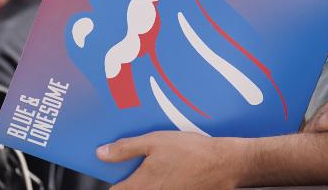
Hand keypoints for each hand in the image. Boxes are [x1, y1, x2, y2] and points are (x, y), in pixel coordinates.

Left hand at [98, 131, 240, 189]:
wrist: (224, 163)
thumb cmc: (192, 152)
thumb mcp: (154, 141)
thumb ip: (125, 149)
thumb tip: (102, 153)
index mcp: (141, 185)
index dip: (116, 179)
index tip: (119, 168)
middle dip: (134, 179)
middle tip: (144, 162)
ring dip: (151, 180)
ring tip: (163, 163)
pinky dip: (165, 181)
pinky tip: (176, 168)